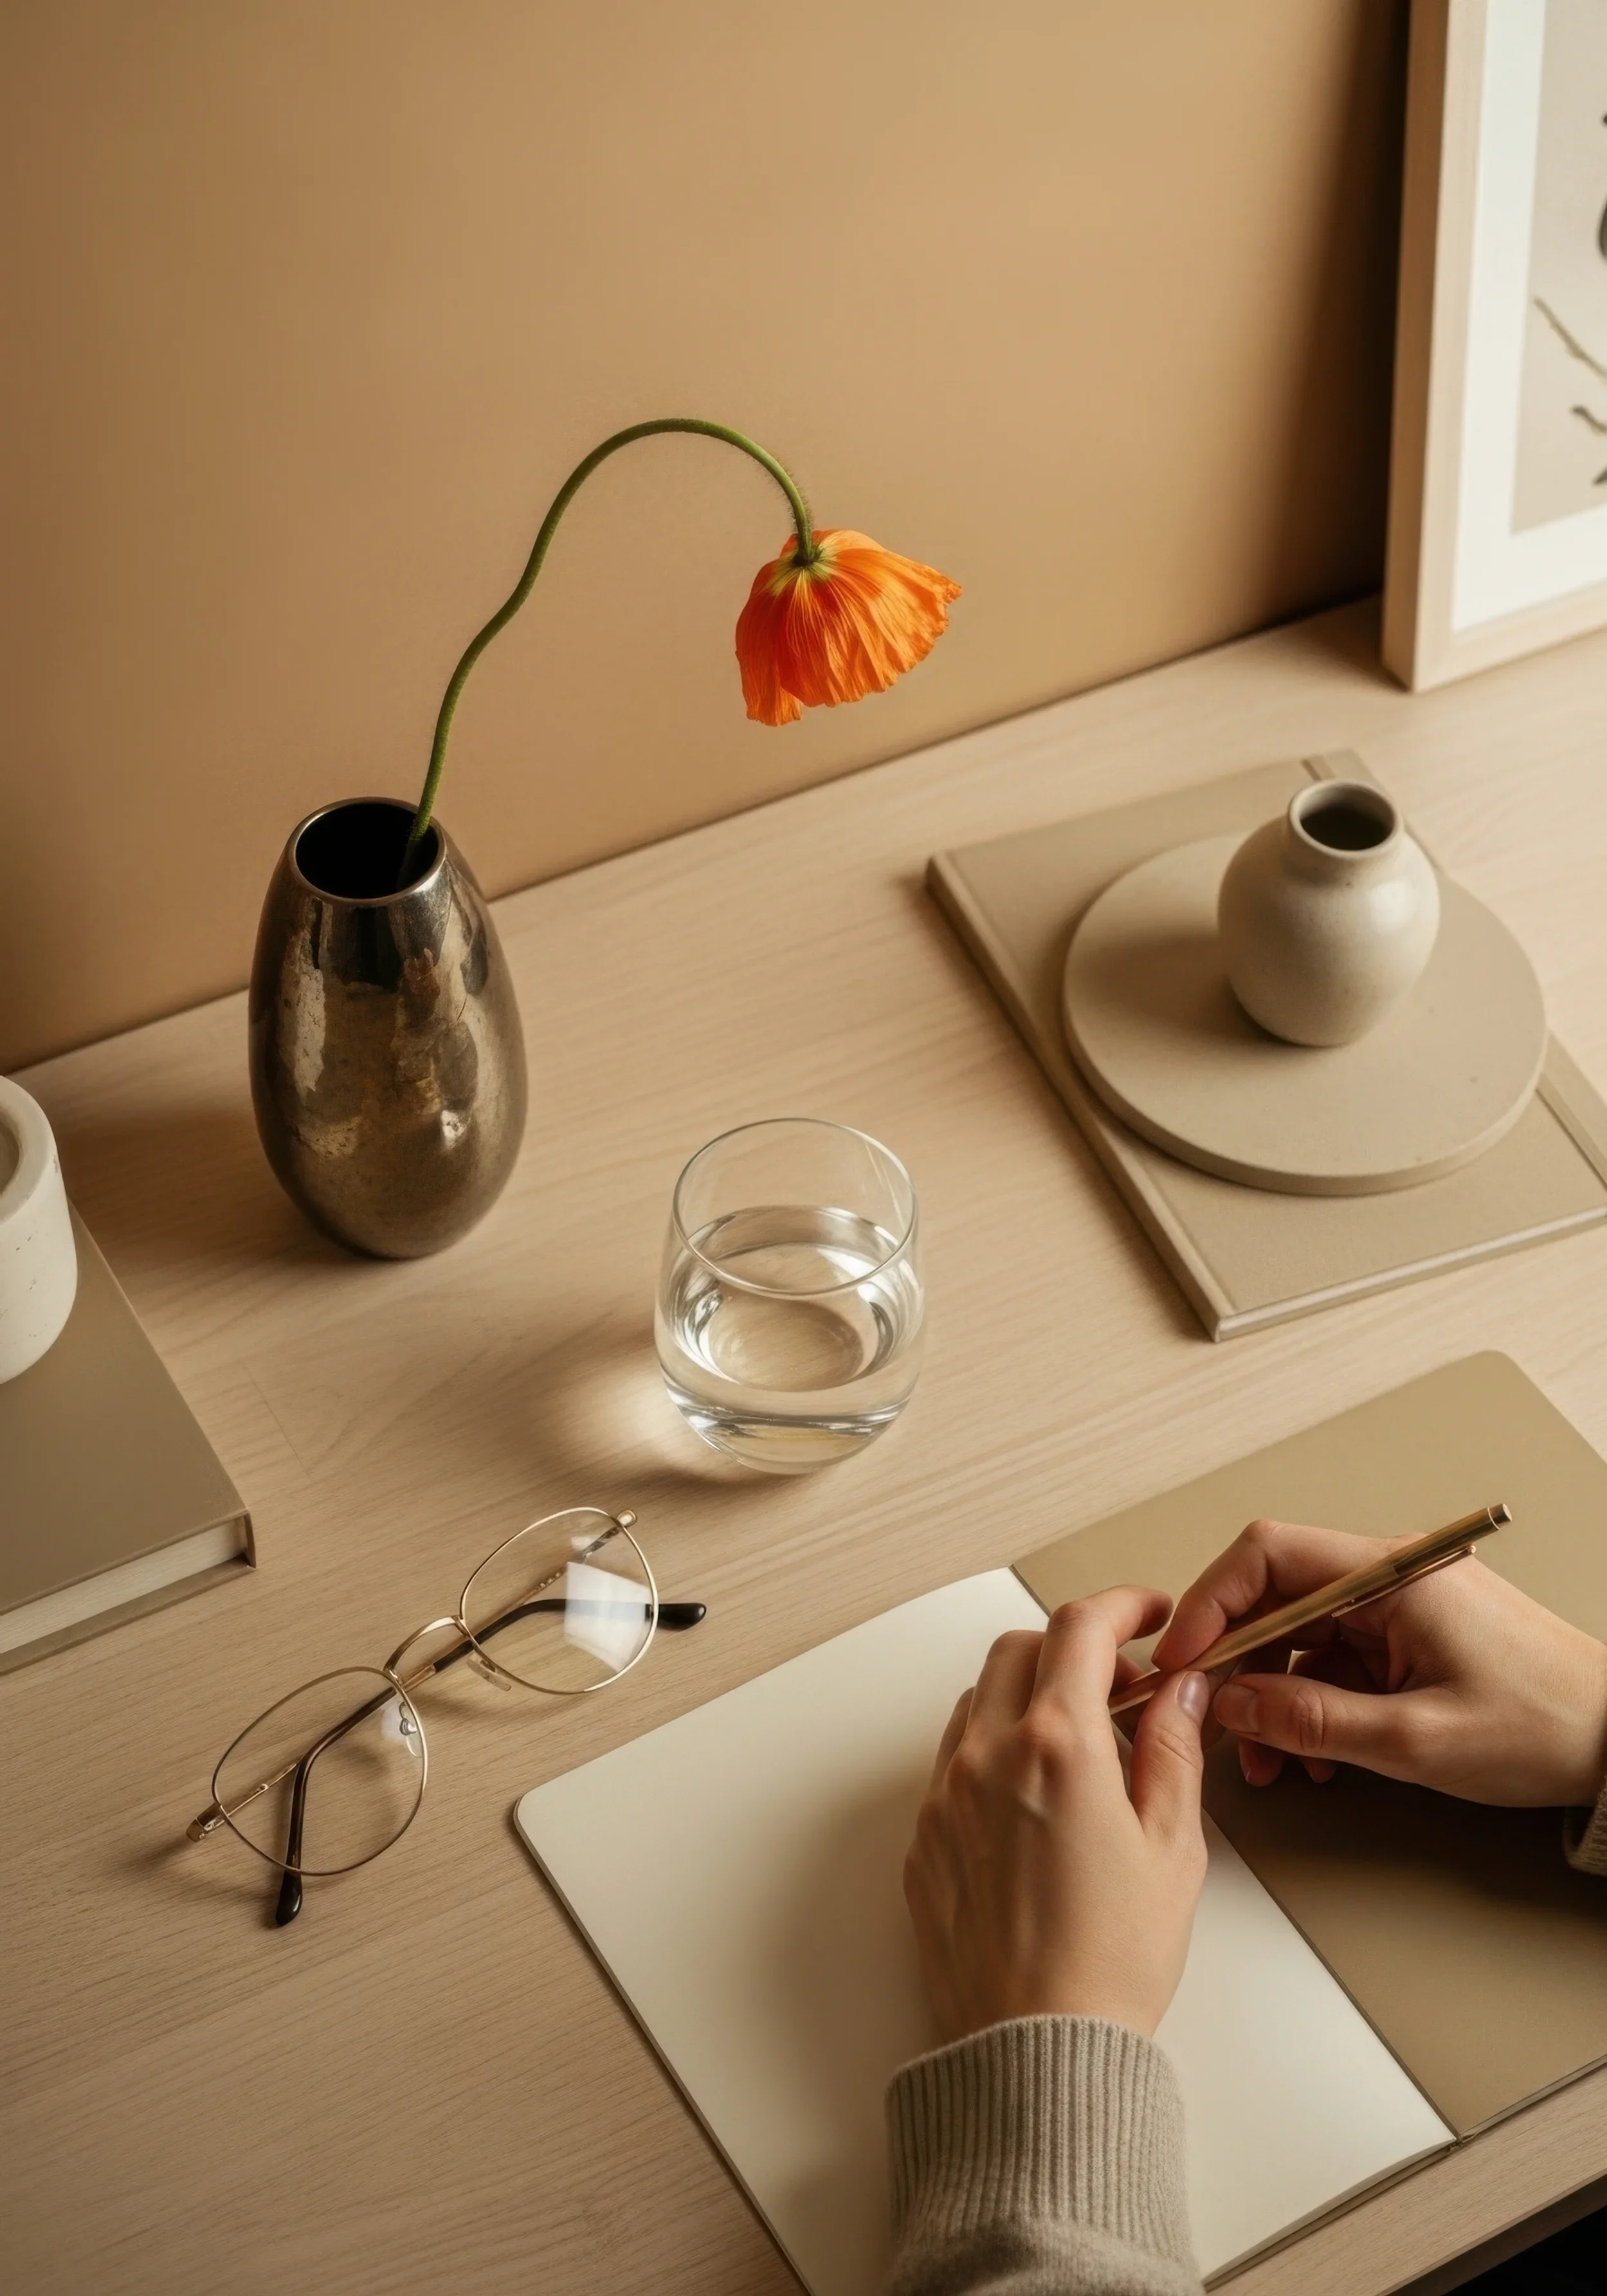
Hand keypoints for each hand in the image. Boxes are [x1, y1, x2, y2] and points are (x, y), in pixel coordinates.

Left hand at [903, 1587, 1210, 2043]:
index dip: (1121, 1607)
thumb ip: (1174, 1751)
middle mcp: (987, 1757)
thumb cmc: (1112, 1963)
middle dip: (1072, 1648)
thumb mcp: (1173, 1848)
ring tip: (1079, 1743)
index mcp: (1056, 1746)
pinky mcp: (923, 1840)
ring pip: (977, 1701)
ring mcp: (944, 1797)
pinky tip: (1034, 1798)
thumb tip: (1181, 1691)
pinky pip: (952, 1763)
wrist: (1037, 2052)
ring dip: (1026, 1697)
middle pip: (1019, 1649)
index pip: (1081, 1628)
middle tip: (1122, 1685)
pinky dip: (993, 1752)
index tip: (1148, 1616)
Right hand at [1151, 1518, 1606, 1807]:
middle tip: (1209, 1719)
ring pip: (1297, 1637)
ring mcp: (1398, 1609)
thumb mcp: (1417, 1740)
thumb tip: (1234, 1706)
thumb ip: (1314, 1722)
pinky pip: (1332, 1661)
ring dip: (1269, 1696)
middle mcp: (1389, 1578)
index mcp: (1392, 1575)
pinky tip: (1311, 1756)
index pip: (1266, 1554)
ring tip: (1264, 1759)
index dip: (1209, 1603)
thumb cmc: (1545, 1725)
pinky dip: (1308, 1706)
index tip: (1182, 1660)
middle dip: (1234, 1663)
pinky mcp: (1409, 1640)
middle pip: (1274, 1597)